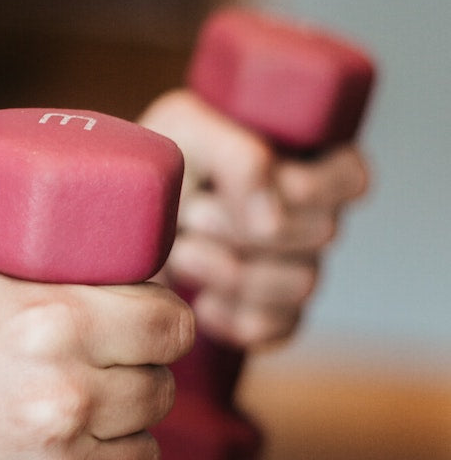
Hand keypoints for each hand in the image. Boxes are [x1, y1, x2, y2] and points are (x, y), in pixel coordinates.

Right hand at [0, 230, 192, 459]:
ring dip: (113, 449)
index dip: (157, 328)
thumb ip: (18, 222)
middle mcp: (64, 404)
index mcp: (52, 324)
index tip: (137, 336)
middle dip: (129, 386)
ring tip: (56, 441)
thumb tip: (80, 191)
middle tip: (83, 388)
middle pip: (158, 392)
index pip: (171, 325)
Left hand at [140, 90, 369, 347]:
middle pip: (322, 233)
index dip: (309, 187)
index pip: (350, 179)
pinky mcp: (267, 315)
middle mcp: (309, 217)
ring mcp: (292, 269)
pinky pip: (274, 328)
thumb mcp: (184, 131)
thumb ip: (237, 157)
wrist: (110, 226)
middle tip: (191, 216)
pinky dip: (229, 317)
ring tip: (180, 253)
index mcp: (304, 160)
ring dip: (229, 270)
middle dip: (244, 226)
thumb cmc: (155, 166)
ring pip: (301, 284)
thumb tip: (273, 220)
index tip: (251, 185)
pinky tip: (197, 299)